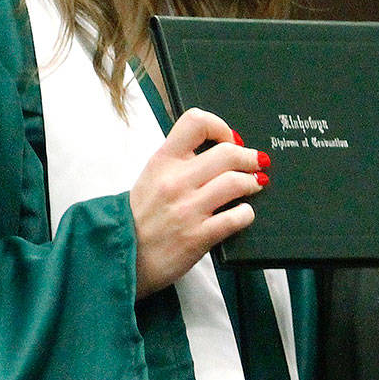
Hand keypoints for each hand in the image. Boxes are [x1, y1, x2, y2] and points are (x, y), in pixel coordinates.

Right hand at [129, 108, 268, 297]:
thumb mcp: (152, 177)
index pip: (196, 122)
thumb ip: (180, 161)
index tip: (230, 139)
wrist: (122, 257)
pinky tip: (244, 213)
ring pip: (236, 182)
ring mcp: (187, 209)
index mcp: (162, 161)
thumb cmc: (141, 216)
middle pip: (227, 152)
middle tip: (256, 162)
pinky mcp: (198, 237)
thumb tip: (220, 149)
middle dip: (249, 157)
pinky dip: (247, 213)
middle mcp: (175, 181)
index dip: (220, 127)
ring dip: (252, 182)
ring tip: (254, 184)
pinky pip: (236, 217)